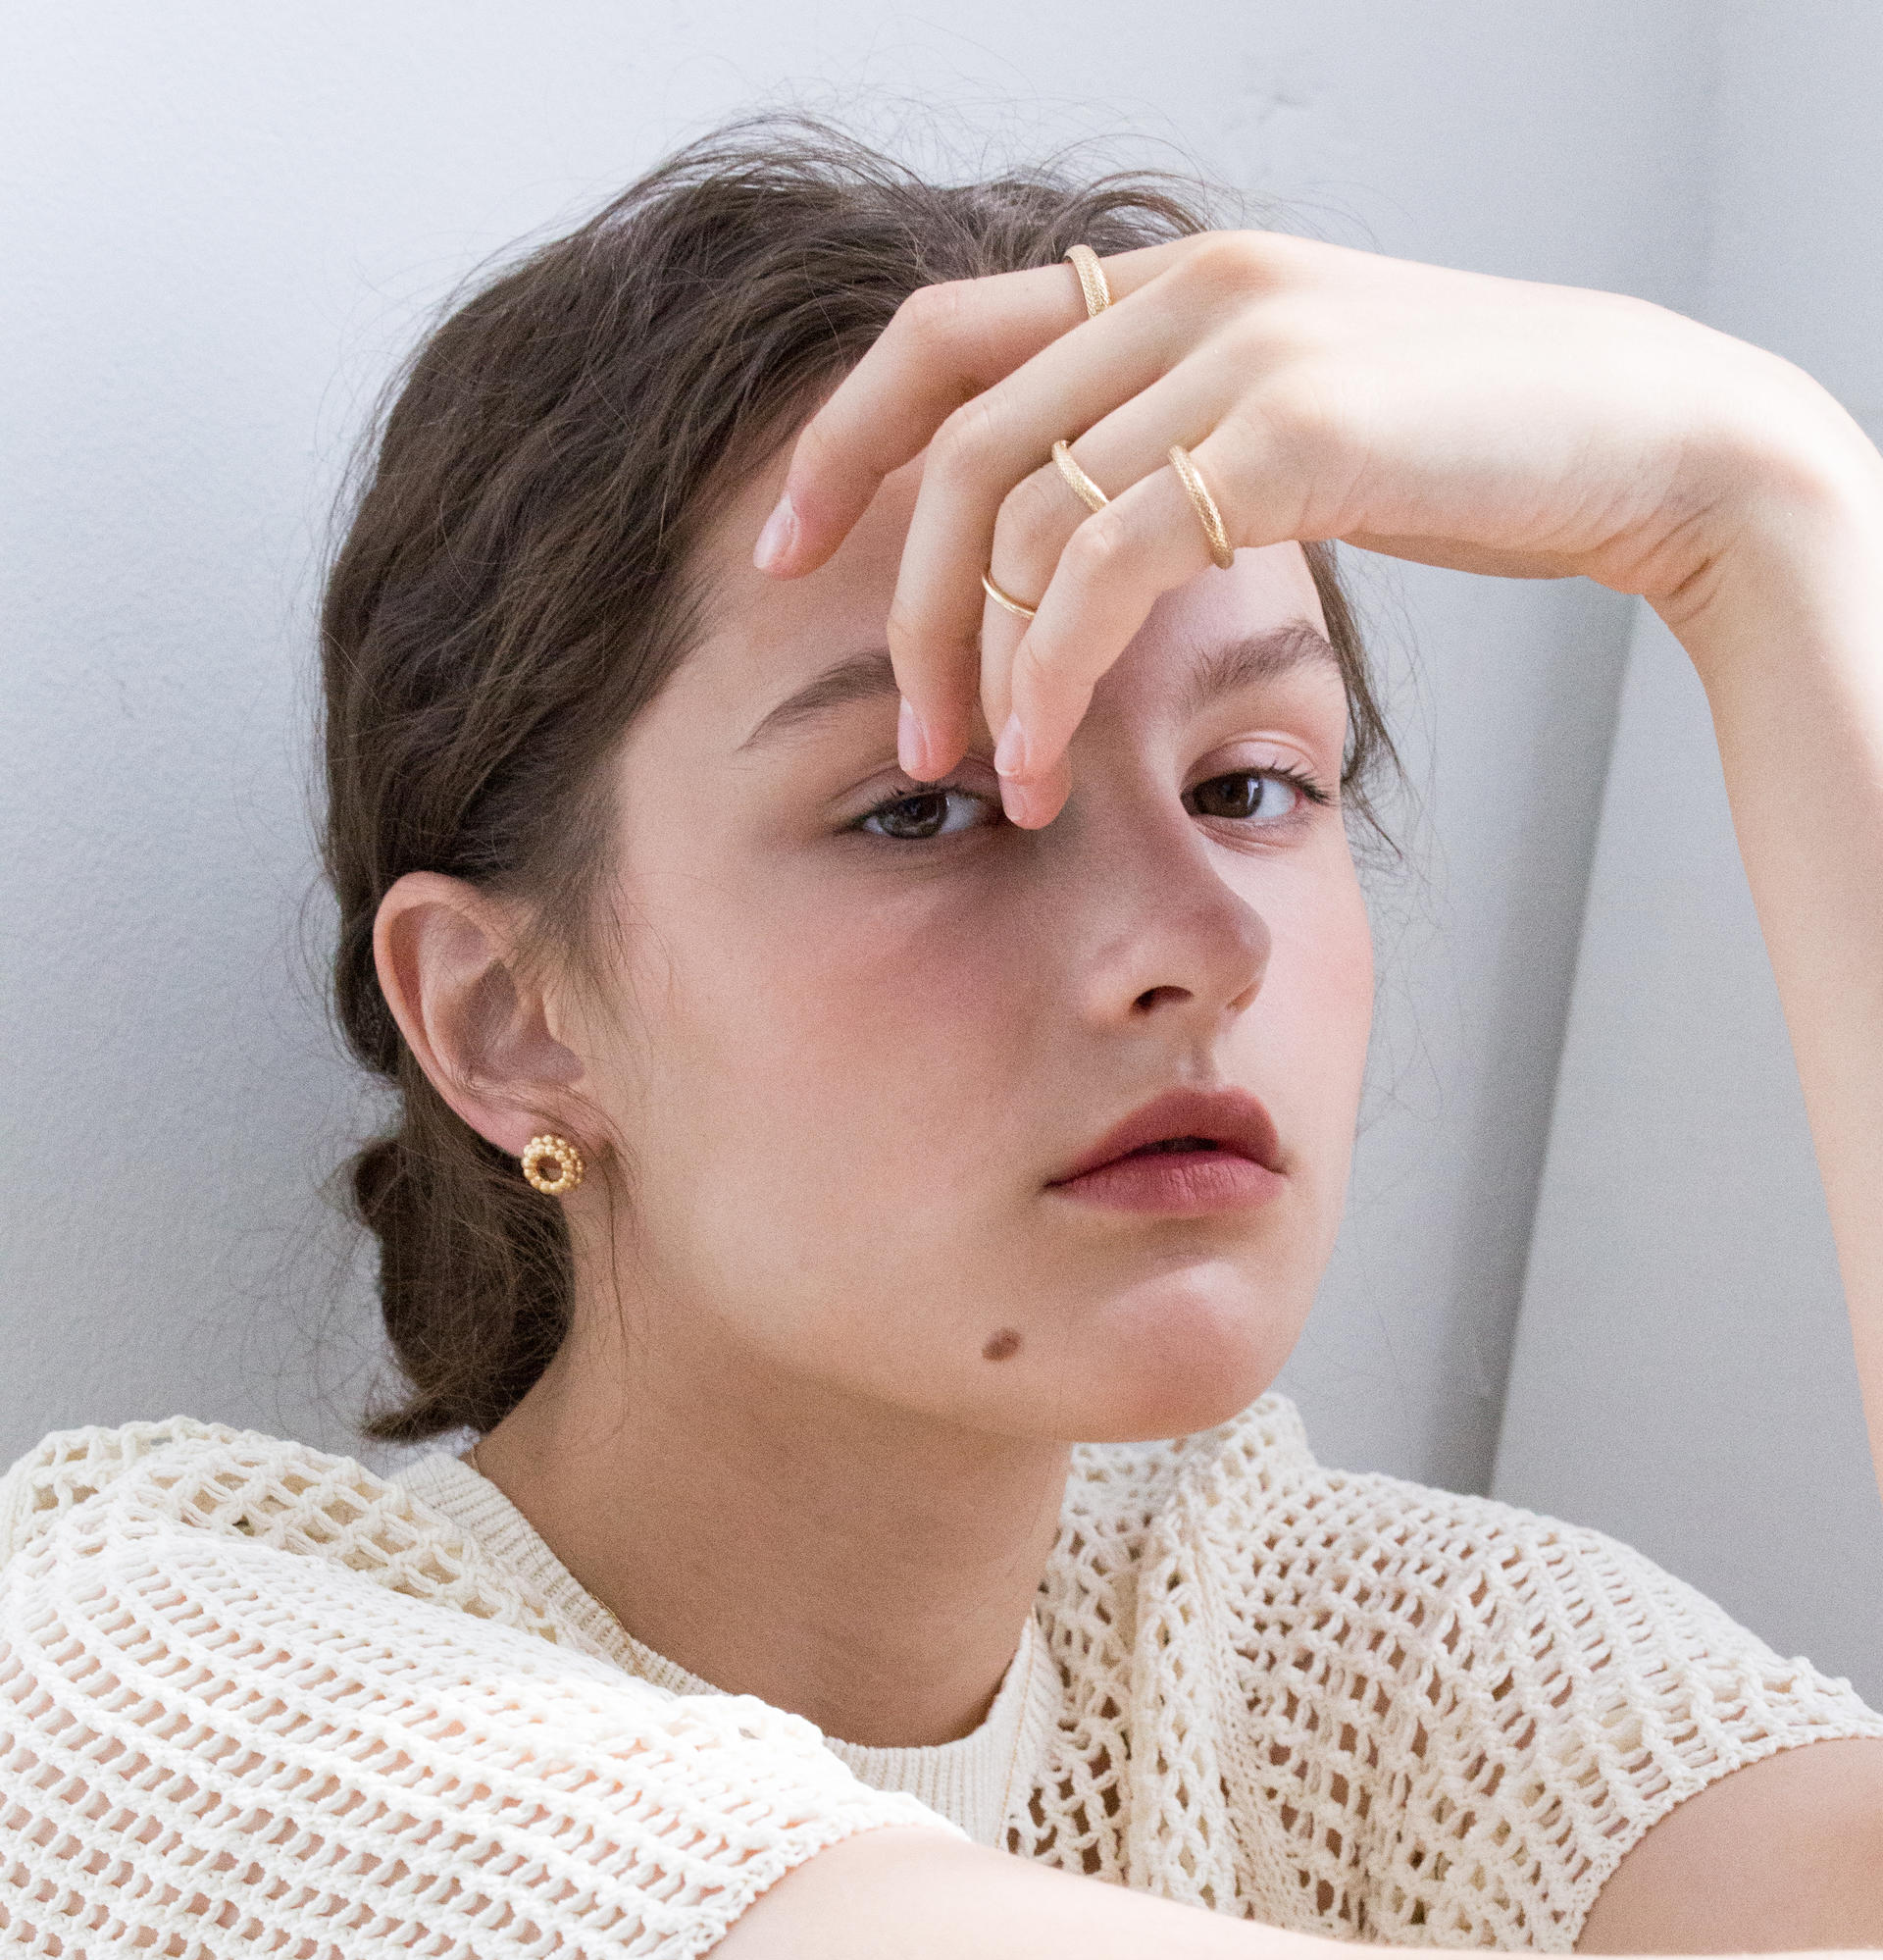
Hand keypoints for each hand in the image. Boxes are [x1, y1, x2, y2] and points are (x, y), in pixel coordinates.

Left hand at [755, 230, 1850, 823]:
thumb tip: (1082, 550)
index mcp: (1167, 282)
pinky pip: (1105, 567)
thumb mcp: (1298, 425)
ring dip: (973, 665)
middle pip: (955, 448)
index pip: (938, 338)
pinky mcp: (1288, 433)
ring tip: (977, 780)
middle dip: (901, 609)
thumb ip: (1179, 449)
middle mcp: (1182, 292)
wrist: (1650, 439)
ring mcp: (1235, 349)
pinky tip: (1040, 763)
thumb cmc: (1477, 456)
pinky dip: (1049, 676)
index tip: (776, 555)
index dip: (839, 445)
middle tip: (902, 741)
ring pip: (1018, 514)